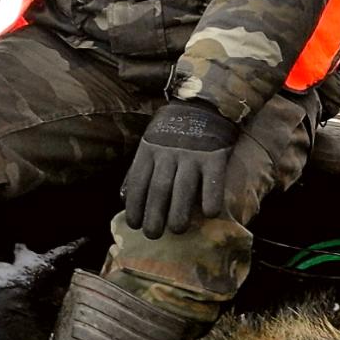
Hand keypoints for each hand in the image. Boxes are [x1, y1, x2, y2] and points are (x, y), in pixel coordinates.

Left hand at [123, 100, 239, 238]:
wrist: (203, 104)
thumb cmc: (173, 131)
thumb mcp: (150, 143)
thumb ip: (139, 169)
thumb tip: (124, 199)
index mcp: (150, 150)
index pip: (139, 182)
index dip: (135, 205)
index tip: (134, 225)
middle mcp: (168, 152)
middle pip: (159, 188)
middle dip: (154, 215)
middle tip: (153, 235)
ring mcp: (192, 154)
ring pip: (183, 187)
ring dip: (179, 211)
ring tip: (177, 230)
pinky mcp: (215, 156)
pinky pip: (213, 180)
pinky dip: (211, 197)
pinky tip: (210, 214)